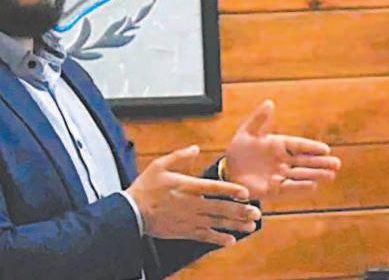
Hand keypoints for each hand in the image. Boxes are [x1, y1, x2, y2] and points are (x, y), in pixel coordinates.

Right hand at [126, 145, 261, 245]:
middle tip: (256, 212)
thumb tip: (195, 149)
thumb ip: (179, 156)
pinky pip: (205, 236)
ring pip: (217, 223)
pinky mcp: (184, 231)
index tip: (246, 193)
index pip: (214, 188)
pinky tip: (230, 240)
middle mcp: (191, 204)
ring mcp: (189, 219)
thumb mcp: (159, 165)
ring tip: (250, 225)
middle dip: (240, 211)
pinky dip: (218, 239)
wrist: (132, 212)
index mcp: (187, 186)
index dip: (231, 190)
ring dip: (235, 225)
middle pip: (221, 208)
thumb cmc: (145, 188)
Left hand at [224, 100, 341, 199]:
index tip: (326, 149)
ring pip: (300, 174)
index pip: (298, 145)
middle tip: (337, 164)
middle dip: (320, 163)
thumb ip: (259, 119)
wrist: (229, 169)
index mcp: (278, 144)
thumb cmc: (239, 149)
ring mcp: (279, 174)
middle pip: (305, 161)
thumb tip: (269, 102)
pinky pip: (289, 187)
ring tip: (331, 175)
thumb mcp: (247, 132)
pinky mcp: (274, 188)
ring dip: (315, 174)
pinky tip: (313, 185)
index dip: (312, 147)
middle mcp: (282, 160)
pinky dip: (300, 186)